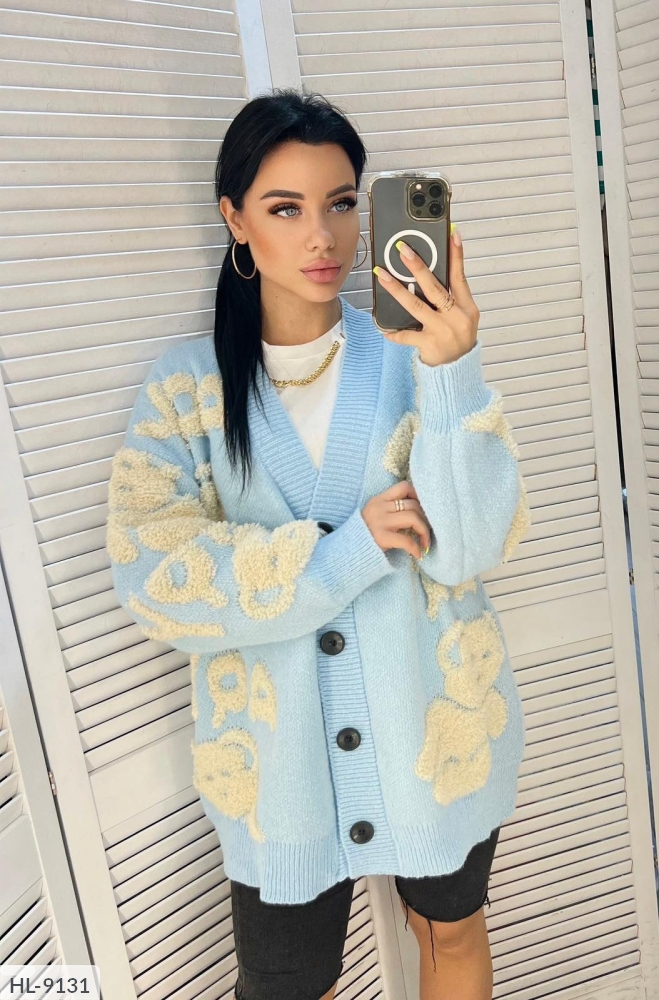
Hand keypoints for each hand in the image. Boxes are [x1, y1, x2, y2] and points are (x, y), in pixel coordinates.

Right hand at [361, 480, 430, 559]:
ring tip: (424, 542)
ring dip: (424, 531)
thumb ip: (389, 510)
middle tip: (426, 531)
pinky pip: (407, 540)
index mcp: (378, 500)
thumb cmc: (364, 536)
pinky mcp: (381, 537)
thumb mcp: (374, 516)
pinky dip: (416, 548)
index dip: (418, 496)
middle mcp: (379, 508)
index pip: (404, 487)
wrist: (346, 552)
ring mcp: (379, 522)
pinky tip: (417, 554)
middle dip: (425, 518)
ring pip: (413, 518)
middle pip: (413, 504)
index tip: (422, 509)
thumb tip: (418, 511)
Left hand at [373, 227, 479, 366]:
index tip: (452, 234)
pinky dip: (394, 332)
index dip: (457, 256)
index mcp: (467, 308)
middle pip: (435, 288)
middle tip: (402, 250)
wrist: (458, 370)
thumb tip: (427, 273)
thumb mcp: (462, 317)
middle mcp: (456, 318)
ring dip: (396, 289)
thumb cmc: (457, 339)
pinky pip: (407, 336)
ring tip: (382, 275)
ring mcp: (442, 332)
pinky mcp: (429, 345)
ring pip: (416, 306)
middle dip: (417, 267)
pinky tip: (383, 327)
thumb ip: (451, 298)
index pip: (460, 277)